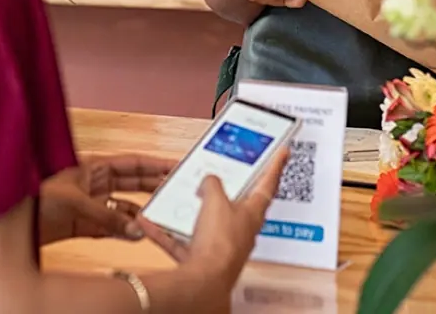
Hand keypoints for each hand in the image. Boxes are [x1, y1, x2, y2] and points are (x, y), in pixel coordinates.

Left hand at [38, 154, 174, 245]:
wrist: (13, 222)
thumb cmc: (36, 197)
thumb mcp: (75, 202)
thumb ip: (107, 216)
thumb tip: (135, 228)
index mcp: (93, 168)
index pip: (131, 163)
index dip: (154, 163)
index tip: (174, 165)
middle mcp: (94, 185)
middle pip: (132, 182)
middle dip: (154, 184)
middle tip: (177, 189)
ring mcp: (91, 205)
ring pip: (125, 207)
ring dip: (141, 212)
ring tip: (159, 217)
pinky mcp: (85, 225)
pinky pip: (113, 227)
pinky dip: (126, 231)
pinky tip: (138, 235)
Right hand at [140, 146, 289, 280]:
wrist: (203, 280)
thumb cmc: (220, 243)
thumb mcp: (215, 198)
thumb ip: (212, 183)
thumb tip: (209, 180)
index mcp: (253, 212)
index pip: (268, 183)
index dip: (275, 166)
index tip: (282, 153)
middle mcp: (240, 229)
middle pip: (234, 204)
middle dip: (222, 190)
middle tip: (216, 175)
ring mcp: (221, 245)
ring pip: (205, 222)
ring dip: (189, 211)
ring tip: (176, 197)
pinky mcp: (202, 258)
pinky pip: (182, 240)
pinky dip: (167, 230)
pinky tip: (153, 221)